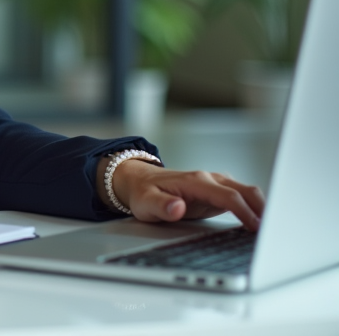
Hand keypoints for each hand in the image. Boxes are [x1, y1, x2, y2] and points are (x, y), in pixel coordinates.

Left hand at [107, 159, 264, 230]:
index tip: (256, 227)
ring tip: (273, 231)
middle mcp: (209, 179)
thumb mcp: (145, 203)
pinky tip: (260, 225)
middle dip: (263, 208)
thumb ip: (161, 206)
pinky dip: (255, 209)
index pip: (228, 195)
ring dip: (262, 208)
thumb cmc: (143, 193)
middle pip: (245, 190)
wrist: (139, 181)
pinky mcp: (218, 192)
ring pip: (247, 192)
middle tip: (274, 233)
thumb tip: (177, 207)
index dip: (244, 211)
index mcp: (195, 181)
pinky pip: (242, 197)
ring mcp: (216, 184)